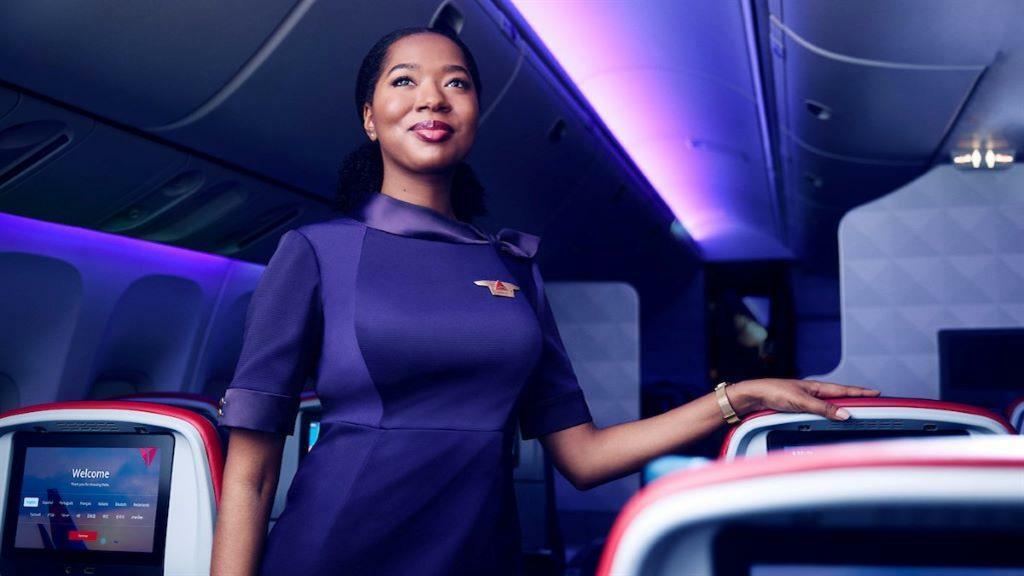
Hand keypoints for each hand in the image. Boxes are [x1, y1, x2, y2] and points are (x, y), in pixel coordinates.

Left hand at [729, 379, 880, 420]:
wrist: (754, 396)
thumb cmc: (774, 392)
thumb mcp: (802, 401)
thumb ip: (823, 408)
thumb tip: (845, 414)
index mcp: (817, 387)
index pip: (844, 390)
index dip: (861, 392)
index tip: (877, 393)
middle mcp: (814, 392)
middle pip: (840, 397)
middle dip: (856, 399)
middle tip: (872, 402)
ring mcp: (807, 400)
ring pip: (831, 405)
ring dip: (844, 408)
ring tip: (858, 412)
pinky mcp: (799, 407)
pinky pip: (821, 411)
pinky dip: (830, 414)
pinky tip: (831, 419)